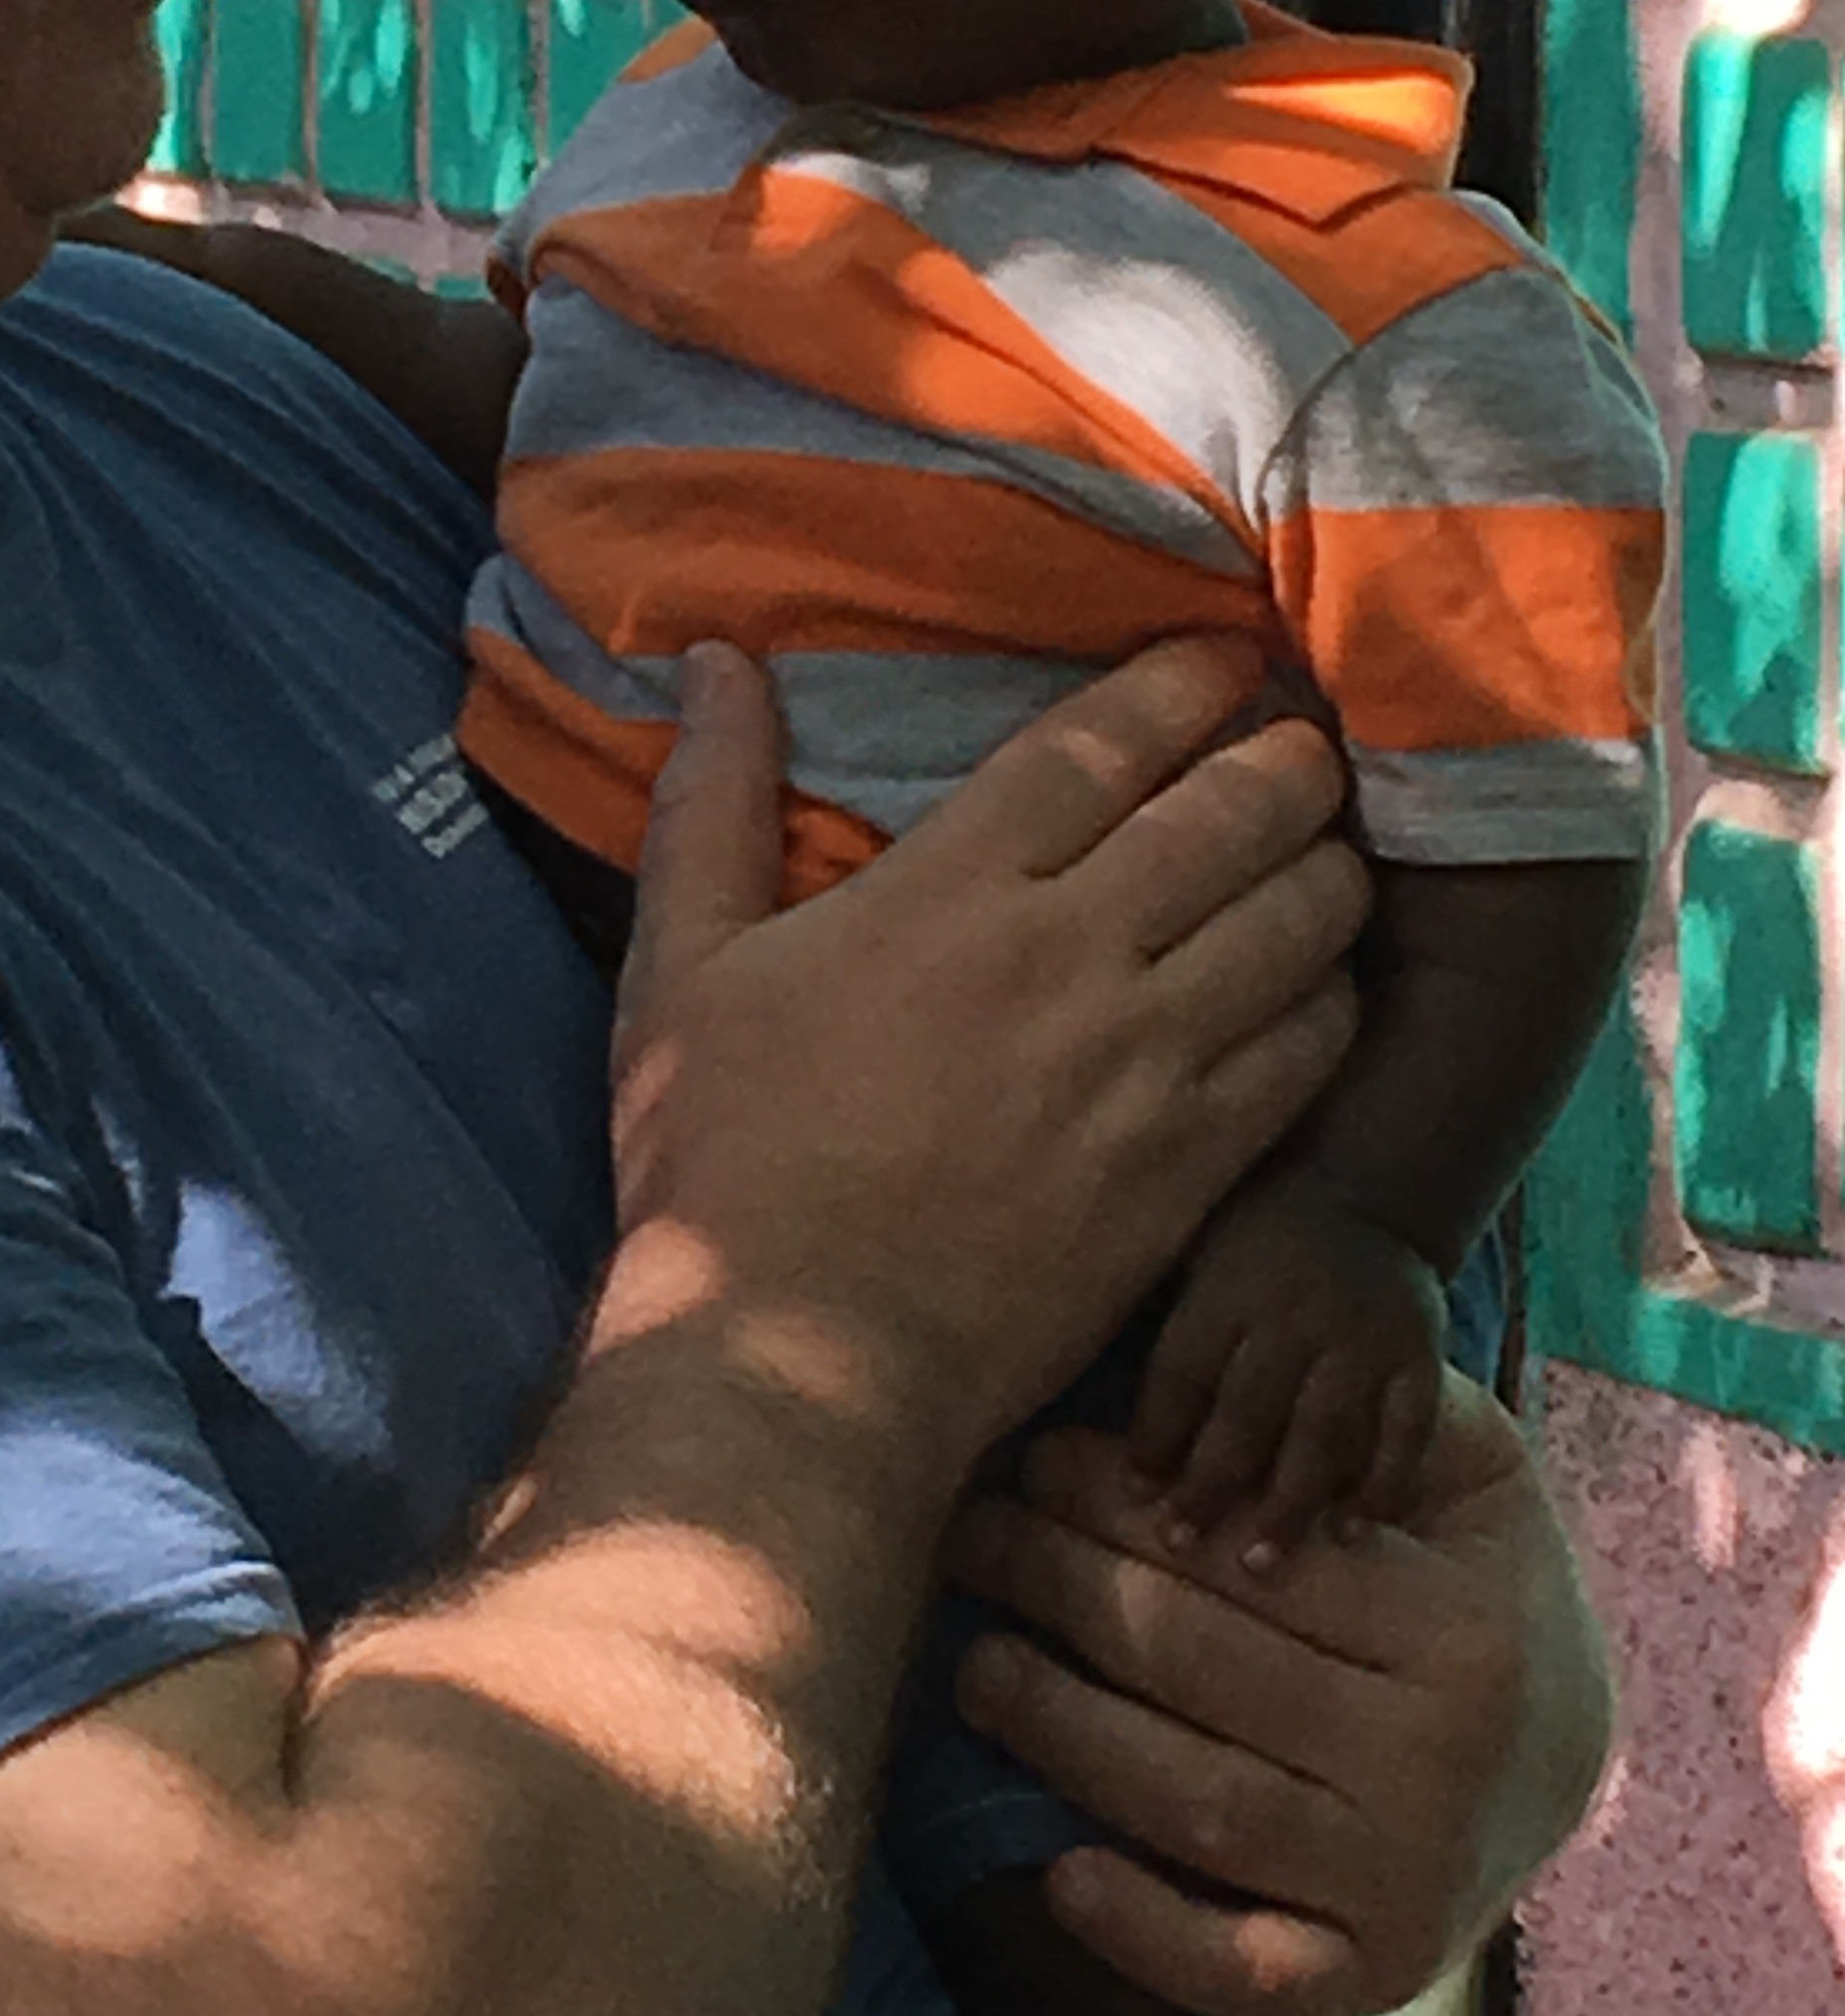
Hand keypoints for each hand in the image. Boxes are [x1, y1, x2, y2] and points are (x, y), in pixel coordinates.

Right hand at [611, 637, 1367, 1461]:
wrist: (801, 1357)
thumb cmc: (722, 1160)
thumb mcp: (681, 966)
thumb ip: (711, 804)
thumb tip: (717, 663)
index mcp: (952, 890)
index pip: (1104, 745)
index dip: (1180, 685)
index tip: (1221, 658)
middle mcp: (1071, 956)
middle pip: (1234, 815)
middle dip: (1286, 760)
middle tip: (1302, 742)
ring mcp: (1147, 1065)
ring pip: (1298, 923)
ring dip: (1328, 867)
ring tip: (1327, 850)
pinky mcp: (1193, 1167)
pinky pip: (1312, 1050)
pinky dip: (1334, 997)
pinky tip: (1321, 985)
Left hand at [942, 1371, 1614, 2015]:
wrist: (1567, 1755)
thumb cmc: (1474, 1583)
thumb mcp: (1465, 1474)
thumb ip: (1372, 1407)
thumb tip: (1235, 1362)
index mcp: (1458, 1630)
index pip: (1249, 1559)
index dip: (1122, 1502)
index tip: (1032, 1458)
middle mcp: (1438, 1765)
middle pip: (1204, 1666)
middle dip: (1063, 1588)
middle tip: (971, 1537)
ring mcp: (1406, 1884)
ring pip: (1201, 1804)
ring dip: (1066, 1730)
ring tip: (974, 1665)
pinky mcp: (1375, 1979)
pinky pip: (1250, 1977)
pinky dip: (1150, 1938)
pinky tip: (1059, 1874)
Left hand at [1127, 1171, 1449, 1558]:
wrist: (1366, 1195)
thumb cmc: (1255, 1240)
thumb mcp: (1196, 1251)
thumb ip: (1160, 1316)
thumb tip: (1076, 1373)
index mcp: (1226, 1290)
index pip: (1183, 1369)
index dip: (1157, 1433)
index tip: (1135, 1495)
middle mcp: (1291, 1316)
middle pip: (1247, 1408)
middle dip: (1213, 1480)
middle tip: (1184, 1546)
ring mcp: (1360, 1341)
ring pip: (1322, 1428)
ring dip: (1290, 1500)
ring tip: (1261, 1564)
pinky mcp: (1419, 1359)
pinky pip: (1406, 1430)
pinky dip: (1383, 1483)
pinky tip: (1356, 1533)